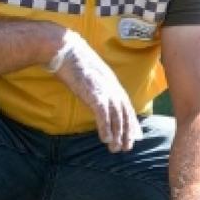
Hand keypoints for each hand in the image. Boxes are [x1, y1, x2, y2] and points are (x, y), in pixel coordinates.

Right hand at [48, 30, 140, 152]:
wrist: (66, 50)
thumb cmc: (76, 62)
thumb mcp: (93, 76)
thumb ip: (99, 87)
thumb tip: (98, 97)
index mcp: (114, 84)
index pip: (126, 107)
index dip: (130, 122)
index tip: (132, 135)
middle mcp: (113, 88)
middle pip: (124, 114)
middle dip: (127, 132)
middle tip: (127, 148)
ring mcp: (105, 92)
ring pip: (116, 118)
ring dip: (117, 135)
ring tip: (116, 149)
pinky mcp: (94, 95)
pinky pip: (103, 116)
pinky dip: (106, 129)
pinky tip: (105, 140)